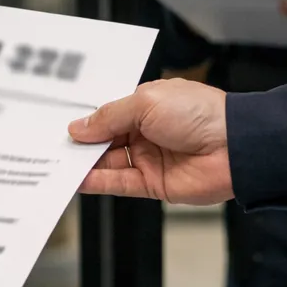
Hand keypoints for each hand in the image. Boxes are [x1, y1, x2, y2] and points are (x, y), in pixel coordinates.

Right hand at [67, 79, 232, 204]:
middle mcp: (146, 131)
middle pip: (104, 139)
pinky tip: (78, 179)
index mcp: (146, 105)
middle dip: (80, 143)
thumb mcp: (146, 102)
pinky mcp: (152, 183)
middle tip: (51, 145)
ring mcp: (149, 158)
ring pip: (108, 163)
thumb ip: (109, 117)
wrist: (235, 147)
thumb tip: (79, 128)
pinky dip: (97, 182)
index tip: (60, 124)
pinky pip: (119, 183)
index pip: (107, 113)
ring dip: (84, 163)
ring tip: (56, 163)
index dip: (86, 119)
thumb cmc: (200, 114)